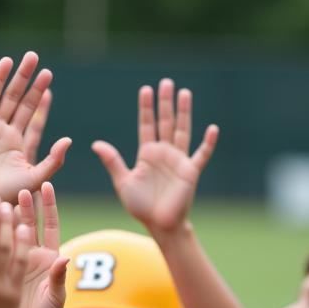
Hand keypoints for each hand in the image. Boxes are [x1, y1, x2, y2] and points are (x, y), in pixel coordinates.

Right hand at [0, 55, 70, 204]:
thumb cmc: (12, 194)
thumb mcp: (37, 177)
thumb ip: (53, 160)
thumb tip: (68, 141)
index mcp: (18, 139)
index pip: (30, 109)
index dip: (38, 92)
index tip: (47, 73)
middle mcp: (2, 131)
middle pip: (14, 98)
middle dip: (23, 78)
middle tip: (33, 56)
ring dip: (0, 78)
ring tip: (8, 59)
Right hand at [13, 182, 67, 307]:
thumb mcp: (55, 299)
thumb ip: (58, 279)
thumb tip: (65, 258)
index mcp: (50, 259)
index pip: (51, 226)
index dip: (49, 206)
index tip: (46, 185)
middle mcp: (33, 258)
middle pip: (30, 225)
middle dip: (26, 206)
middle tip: (19, 188)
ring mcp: (16, 264)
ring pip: (11, 236)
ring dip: (6, 218)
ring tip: (0, 199)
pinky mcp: (2, 273)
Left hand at [92, 80, 217, 233]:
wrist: (159, 225)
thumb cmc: (141, 206)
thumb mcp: (123, 182)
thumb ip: (113, 161)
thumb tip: (96, 143)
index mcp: (148, 154)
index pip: (147, 125)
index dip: (146, 108)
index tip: (145, 89)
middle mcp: (164, 153)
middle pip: (165, 122)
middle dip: (165, 103)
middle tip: (166, 82)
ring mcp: (179, 160)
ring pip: (182, 130)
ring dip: (183, 112)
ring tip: (184, 93)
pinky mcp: (191, 171)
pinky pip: (202, 155)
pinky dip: (208, 143)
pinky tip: (212, 129)